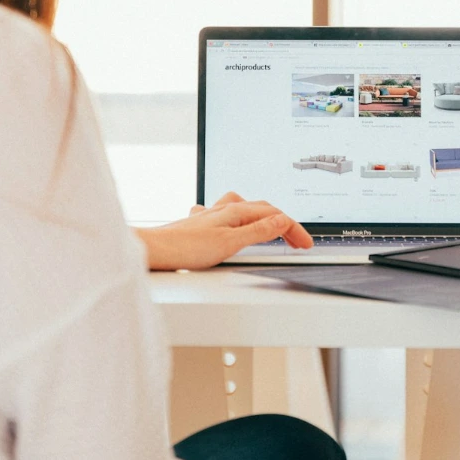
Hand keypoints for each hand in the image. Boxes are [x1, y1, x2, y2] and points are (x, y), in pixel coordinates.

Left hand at [136, 192, 312, 270]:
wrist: (153, 250)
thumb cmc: (185, 248)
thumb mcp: (230, 243)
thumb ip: (258, 231)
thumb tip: (283, 220)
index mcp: (235, 211)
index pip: (274, 216)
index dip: (294, 229)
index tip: (306, 244)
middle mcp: (224, 209)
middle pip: (263, 209)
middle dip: (284, 223)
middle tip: (297, 241)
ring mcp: (212, 215)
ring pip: (245, 208)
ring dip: (263, 216)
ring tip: (273, 227)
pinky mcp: (201, 225)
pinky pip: (227, 215)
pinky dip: (240, 219)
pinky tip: (233, 225)